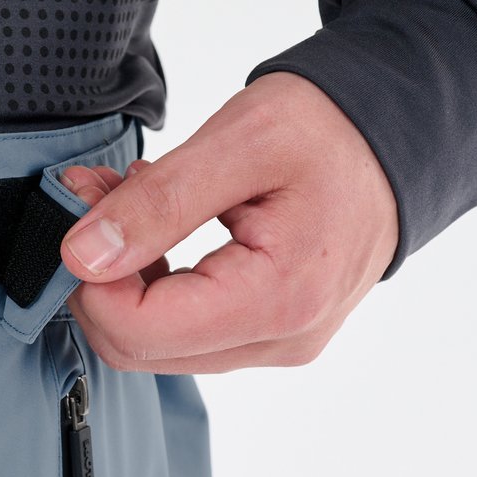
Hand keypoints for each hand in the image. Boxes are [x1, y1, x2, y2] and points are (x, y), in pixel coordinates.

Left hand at [57, 72, 399, 372]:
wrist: (396, 138)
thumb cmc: (333, 129)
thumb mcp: (240, 142)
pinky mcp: (268, 335)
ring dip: (124, 278)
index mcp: (277, 299)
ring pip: (157, 343)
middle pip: (140, 347)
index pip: (139, 331)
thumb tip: (83, 254)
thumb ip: (157, 203)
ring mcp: (276, 344)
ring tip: (129, 203)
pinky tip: (158, 230)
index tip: (81, 213)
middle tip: (95, 200)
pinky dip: (154, 283)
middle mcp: (279, 340)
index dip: (89, 280)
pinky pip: (186, 332)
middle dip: (100, 277)